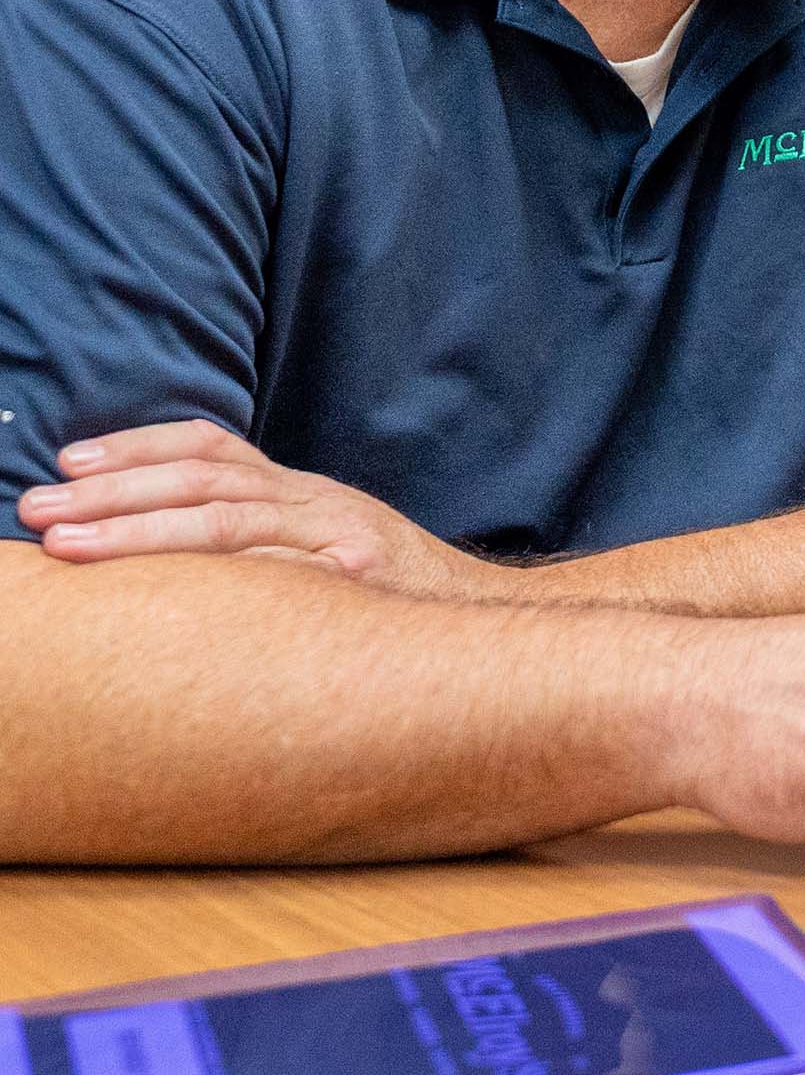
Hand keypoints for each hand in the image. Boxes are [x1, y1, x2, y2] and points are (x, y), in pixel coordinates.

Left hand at [17, 421, 503, 599]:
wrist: (488, 627)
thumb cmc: (393, 601)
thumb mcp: (331, 550)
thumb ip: (267, 539)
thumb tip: (166, 546)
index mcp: (303, 494)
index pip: (212, 448)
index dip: (137, 447)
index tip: (68, 459)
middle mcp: (319, 504)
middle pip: (203, 481)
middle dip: (111, 492)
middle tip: (37, 507)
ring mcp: (341, 538)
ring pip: (225, 521)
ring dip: (135, 531)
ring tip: (63, 544)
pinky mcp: (361, 579)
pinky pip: (278, 573)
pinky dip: (220, 574)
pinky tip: (166, 588)